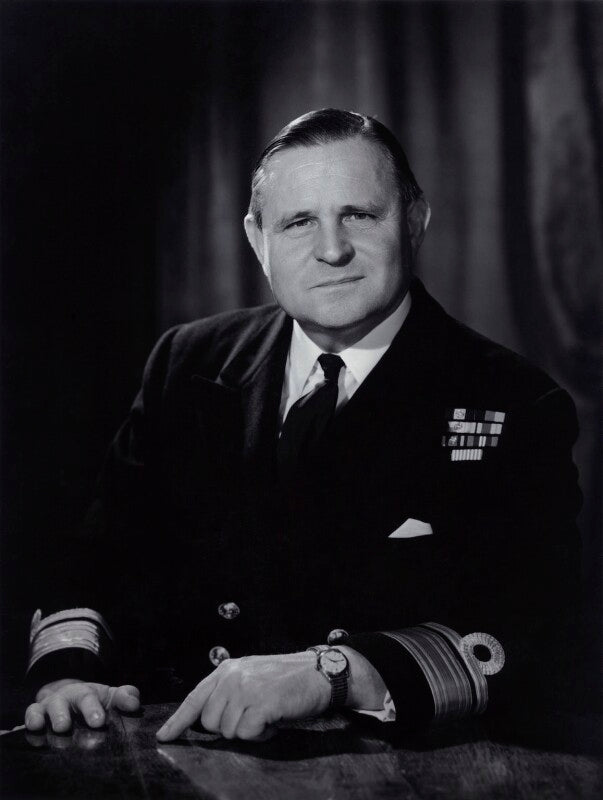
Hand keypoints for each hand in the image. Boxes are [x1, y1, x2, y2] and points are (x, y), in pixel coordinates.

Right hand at [24, 679, 140, 732]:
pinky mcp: (37, 713)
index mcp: (88, 693)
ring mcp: (52, 704)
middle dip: (79, 711)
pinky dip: (32, 718)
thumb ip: (125, 698)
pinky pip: (32, 713)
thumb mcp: (111, 698)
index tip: (99, 721)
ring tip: (60, 727)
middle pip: (74, 700)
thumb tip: (134, 704)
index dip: (95, 708)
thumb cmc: (94, 702)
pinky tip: (34, 727)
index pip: (93, 698)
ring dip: (55, 716)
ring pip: (51, 706)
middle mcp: (70, 697)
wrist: (69, 698)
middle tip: (78, 724)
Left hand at [156, 652, 329, 741]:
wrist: (319, 673)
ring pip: (228, 731)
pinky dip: (262, 734)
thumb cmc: (287, 680)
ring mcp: (245, 688)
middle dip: (230, 727)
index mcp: (226, 669)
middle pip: (209, 723)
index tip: (164, 737)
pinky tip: (275, 718)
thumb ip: (228, 692)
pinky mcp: (260, 702)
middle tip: (254, 715)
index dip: (178, 720)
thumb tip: (206, 719)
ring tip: (268, 714)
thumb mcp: (251, 676)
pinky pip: (248, 733)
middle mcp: (231, 676)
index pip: (195, 698)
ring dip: (249, 731)